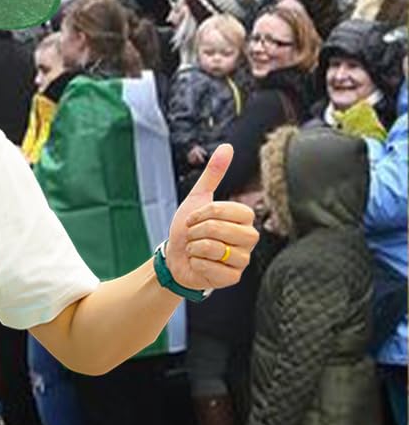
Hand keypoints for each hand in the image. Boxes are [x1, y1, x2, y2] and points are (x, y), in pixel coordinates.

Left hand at [164, 144, 258, 292]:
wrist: (175, 258)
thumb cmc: (189, 229)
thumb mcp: (197, 198)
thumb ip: (213, 174)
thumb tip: (227, 146)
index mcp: (245, 217)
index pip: (223, 210)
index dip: (201, 214)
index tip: (193, 219)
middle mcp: (250, 237)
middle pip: (216, 229)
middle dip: (195, 232)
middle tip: (193, 237)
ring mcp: (243, 259)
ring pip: (213, 249)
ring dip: (194, 249)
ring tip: (196, 250)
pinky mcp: (233, 278)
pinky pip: (211, 268)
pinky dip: (196, 265)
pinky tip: (198, 265)